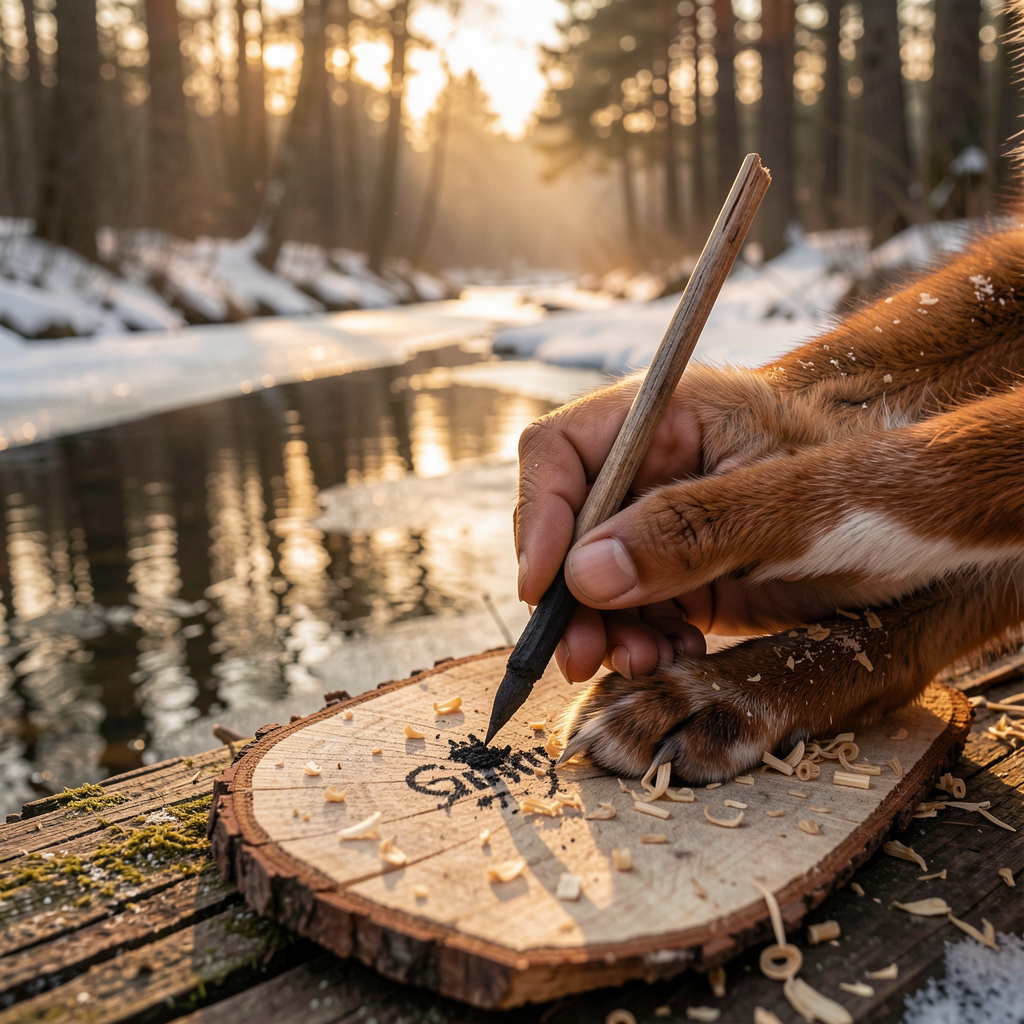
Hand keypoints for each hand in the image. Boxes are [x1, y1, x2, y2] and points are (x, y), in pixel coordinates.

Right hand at [513, 374, 847, 682]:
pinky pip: (630, 608)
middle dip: (569, 594)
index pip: (562, 452)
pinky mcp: (679, 569)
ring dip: (602, 627)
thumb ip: (685, 532)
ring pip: (591, 577)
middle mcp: (653, 464)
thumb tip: (581, 575)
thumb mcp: (784, 510)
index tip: (543, 587)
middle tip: (581, 655)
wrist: (927, 541)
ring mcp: (664, 520)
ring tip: (640, 661)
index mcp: (669, 415)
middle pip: (567, 523)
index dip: (539, 517)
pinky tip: (669, 655)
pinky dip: (637, 639)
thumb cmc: (873, 498)